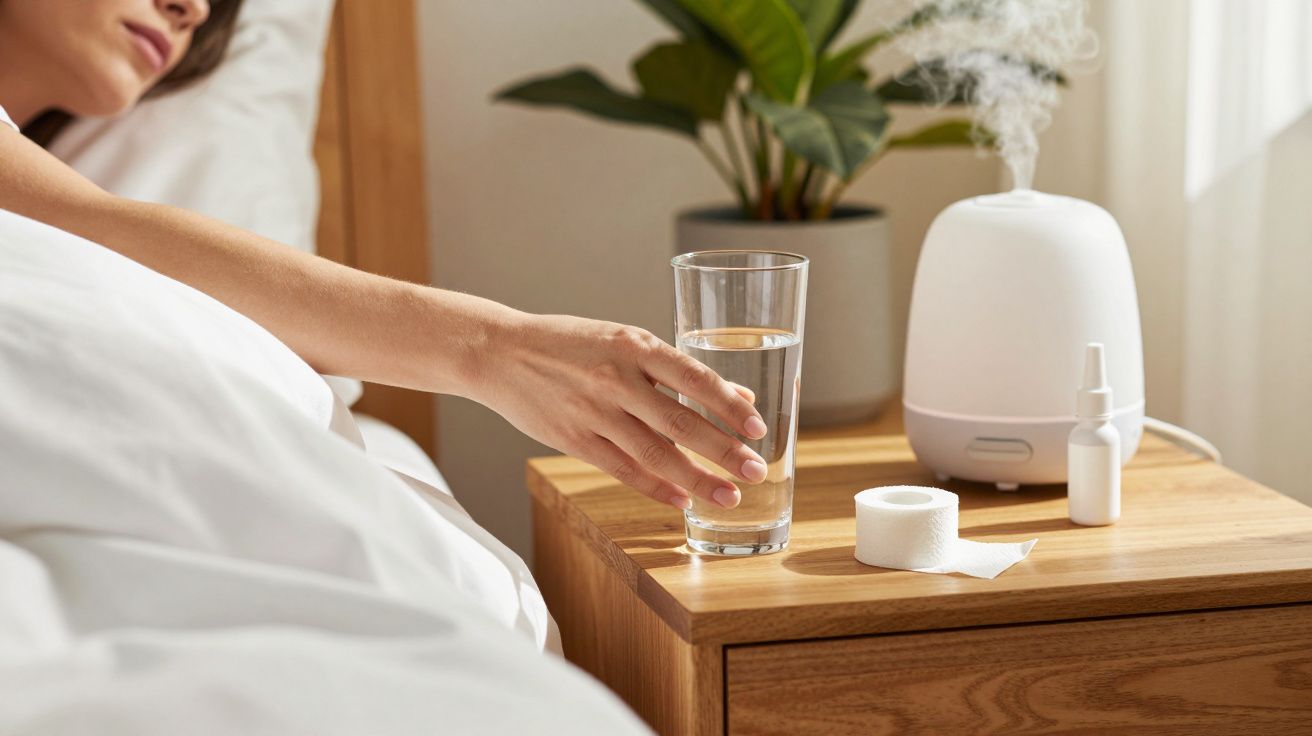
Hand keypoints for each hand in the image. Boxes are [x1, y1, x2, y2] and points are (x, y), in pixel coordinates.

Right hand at [472, 313, 767, 509]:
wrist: (501, 353)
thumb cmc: (570, 343)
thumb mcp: (623, 341)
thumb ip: (676, 370)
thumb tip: (736, 396)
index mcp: (633, 345)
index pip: (693, 378)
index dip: (729, 406)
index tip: (758, 427)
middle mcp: (615, 379)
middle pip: (680, 422)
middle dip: (723, 451)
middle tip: (755, 470)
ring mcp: (593, 413)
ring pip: (655, 453)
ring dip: (696, 479)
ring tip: (728, 496)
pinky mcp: (573, 441)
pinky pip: (623, 470)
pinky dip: (656, 488)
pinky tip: (682, 500)